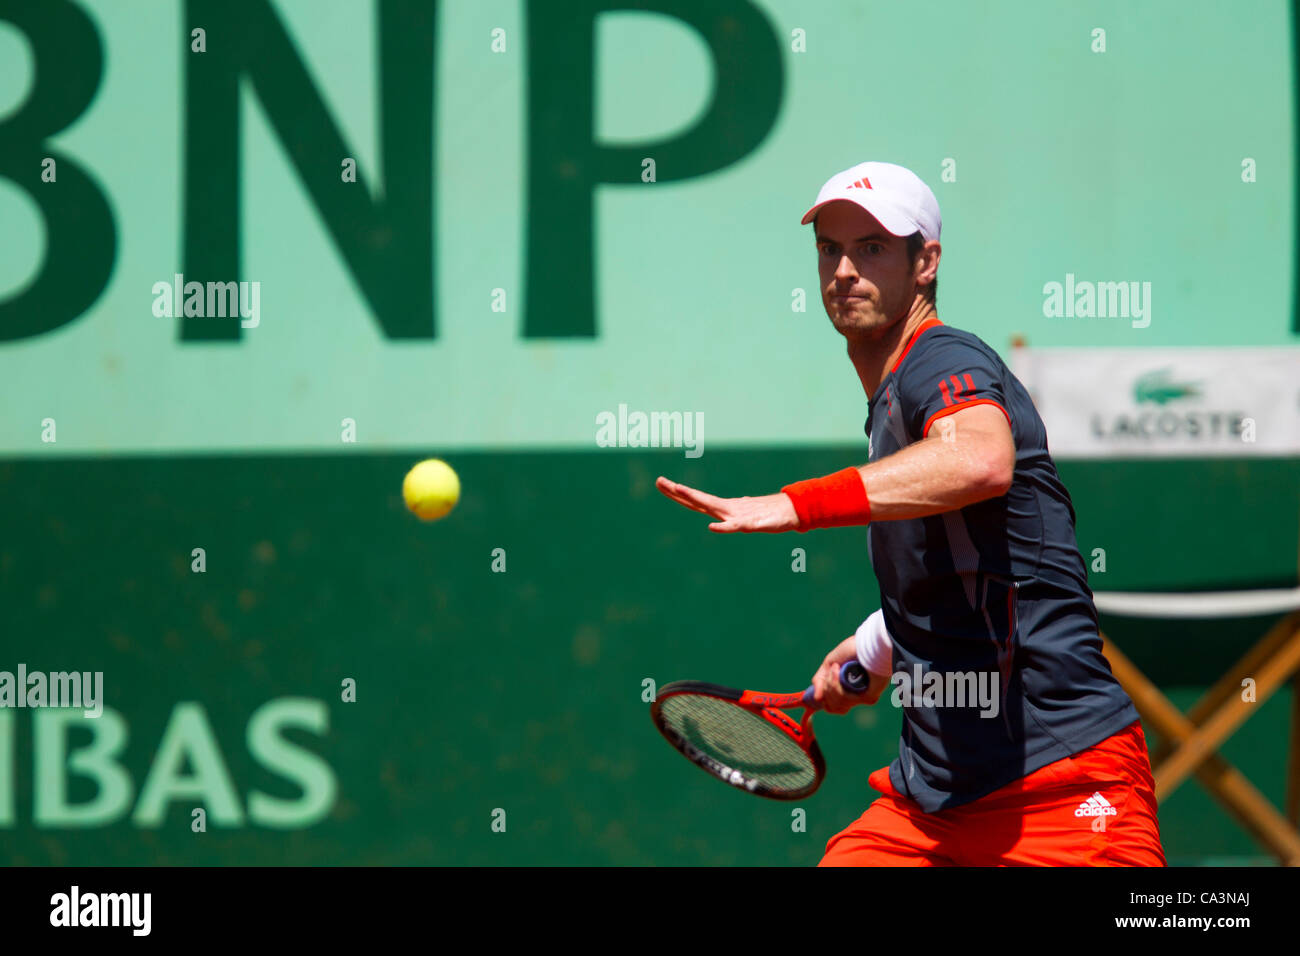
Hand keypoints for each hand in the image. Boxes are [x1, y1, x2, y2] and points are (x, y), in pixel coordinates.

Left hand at [655, 477, 800, 532]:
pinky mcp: (750, 525)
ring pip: (712, 506)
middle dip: (677, 491)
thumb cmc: (767, 513)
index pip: (695, 500)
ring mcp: (736, 516)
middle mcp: (725, 509)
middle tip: (659, 481)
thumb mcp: (747, 515)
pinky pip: (735, 527)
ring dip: (695, 498)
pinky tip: (712, 527)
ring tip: (679, 489)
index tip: (661, 483)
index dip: (678, 492)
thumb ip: (735, 515)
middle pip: (697, 500)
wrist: (790, 511)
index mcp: (722, 508)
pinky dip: (723, 527)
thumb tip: (728, 514)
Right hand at [811, 636, 889, 713]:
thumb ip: (820, 681)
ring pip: (837, 704)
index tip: (820, 692)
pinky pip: (844, 699)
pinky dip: (836, 684)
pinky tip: (838, 670)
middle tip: (831, 671)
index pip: (834, 707)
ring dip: (830, 684)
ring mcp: (863, 698)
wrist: (864, 644)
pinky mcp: (869, 697)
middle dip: (826, 689)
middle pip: (832, 707)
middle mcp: (856, 697)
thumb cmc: (850, 650)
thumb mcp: (829, 665)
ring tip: (835, 668)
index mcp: (849, 691)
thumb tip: (816, 698)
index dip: (825, 701)